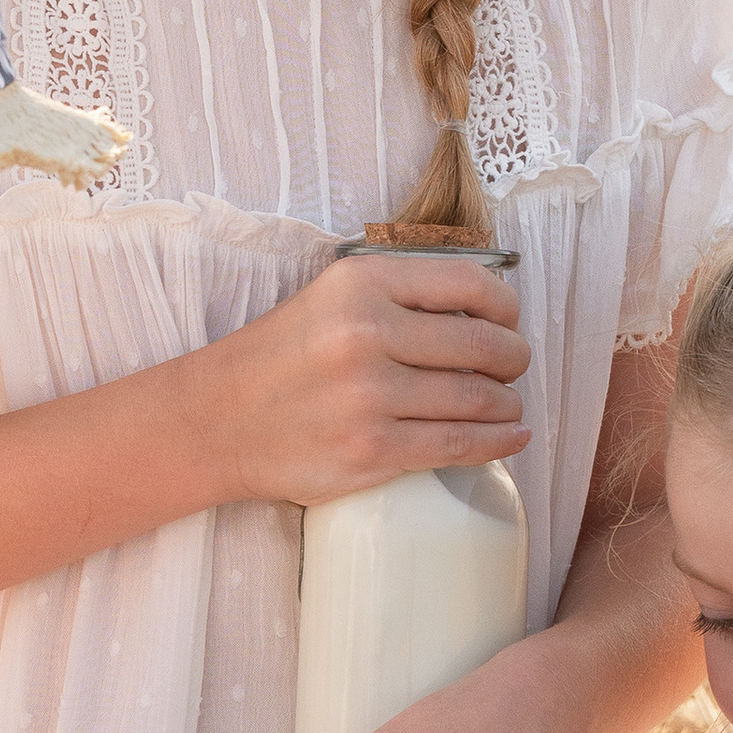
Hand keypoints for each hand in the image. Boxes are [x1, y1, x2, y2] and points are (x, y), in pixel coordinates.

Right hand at [189, 251, 529, 507]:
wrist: (218, 420)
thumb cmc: (284, 357)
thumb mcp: (332, 296)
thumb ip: (400, 294)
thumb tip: (486, 314)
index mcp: (362, 283)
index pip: (469, 285)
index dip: (505, 307)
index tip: (508, 322)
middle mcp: (366, 333)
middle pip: (484, 346)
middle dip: (513, 360)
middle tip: (512, 369)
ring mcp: (370, 396)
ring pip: (479, 399)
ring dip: (507, 405)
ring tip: (507, 406)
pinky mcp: (372, 450)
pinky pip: (459, 445)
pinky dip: (498, 442)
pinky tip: (511, 438)